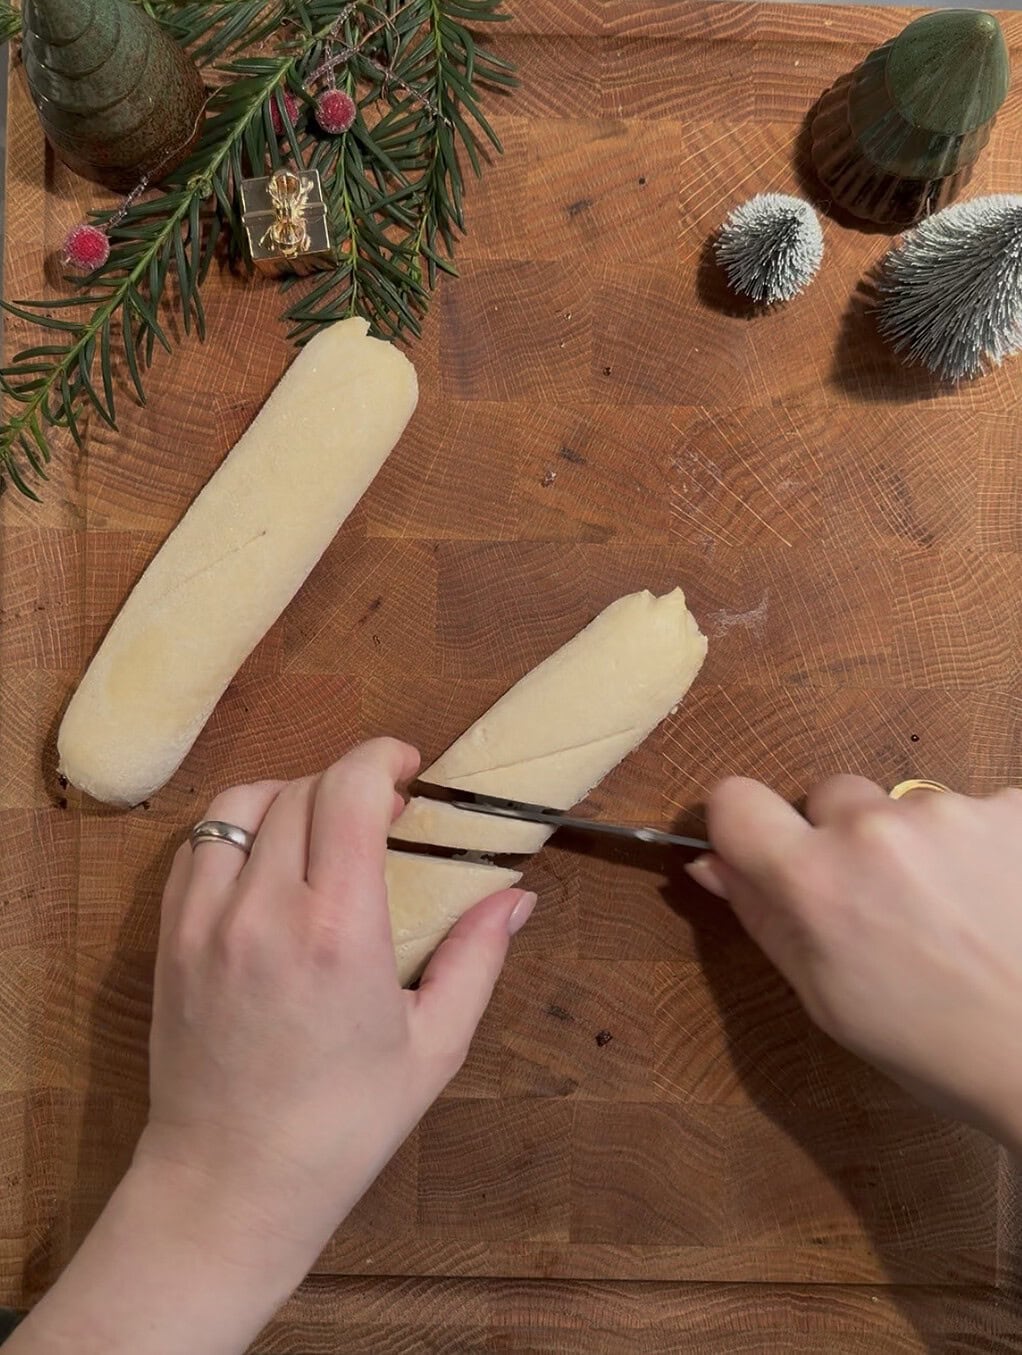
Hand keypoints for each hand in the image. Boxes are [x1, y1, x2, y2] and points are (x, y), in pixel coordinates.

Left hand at [10, 739, 533, 1354]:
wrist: (229, 1183)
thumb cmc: (343, 1125)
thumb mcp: (434, 1047)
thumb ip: (477, 957)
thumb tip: (516, 894)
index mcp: (338, 931)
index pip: (349, 790)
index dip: (382, 759)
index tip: (409, 770)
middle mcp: (264, 910)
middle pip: (302, 787)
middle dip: (349, 782)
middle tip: (382, 814)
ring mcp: (204, 920)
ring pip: (241, 803)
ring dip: (290, 796)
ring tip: (322, 831)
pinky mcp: (169, 937)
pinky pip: (198, 845)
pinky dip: (238, 831)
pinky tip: (269, 864)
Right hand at [689, 776, 1021, 1149]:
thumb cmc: (935, 1045)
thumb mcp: (826, 997)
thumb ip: (764, 917)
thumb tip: (711, 863)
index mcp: (814, 880)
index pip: (734, 799)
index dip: (744, 825)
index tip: (766, 852)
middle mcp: (874, 829)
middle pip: (829, 796)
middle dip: (843, 838)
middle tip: (880, 904)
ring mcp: (949, 812)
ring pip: (903, 805)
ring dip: (913, 843)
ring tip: (951, 911)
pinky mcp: (1012, 807)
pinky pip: (968, 809)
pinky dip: (974, 845)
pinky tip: (993, 898)